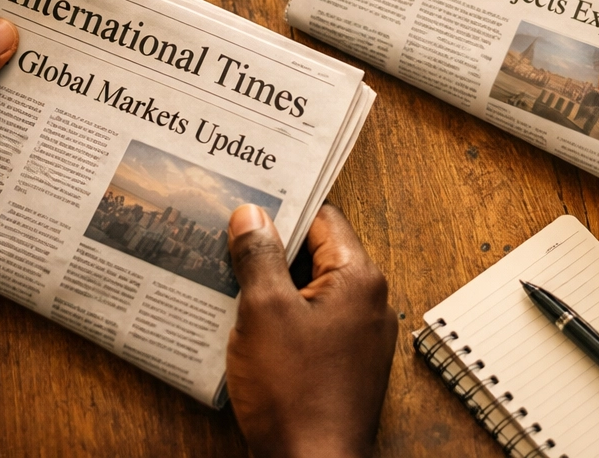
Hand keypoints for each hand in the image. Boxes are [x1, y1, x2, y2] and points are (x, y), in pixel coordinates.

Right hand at [226, 203, 397, 457]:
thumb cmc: (294, 392)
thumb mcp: (264, 312)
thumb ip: (258, 256)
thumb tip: (251, 215)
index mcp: (359, 277)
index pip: (323, 219)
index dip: (283, 210)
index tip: (247, 207)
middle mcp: (370, 300)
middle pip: (318, 253)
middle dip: (274, 249)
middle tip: (229, 241)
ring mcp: (361, 335)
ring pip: (313, 290)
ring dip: (275, 286)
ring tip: (229, 280)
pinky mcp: (347, 363)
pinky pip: (315, 323)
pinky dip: (285, 318)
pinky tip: (248, 324)